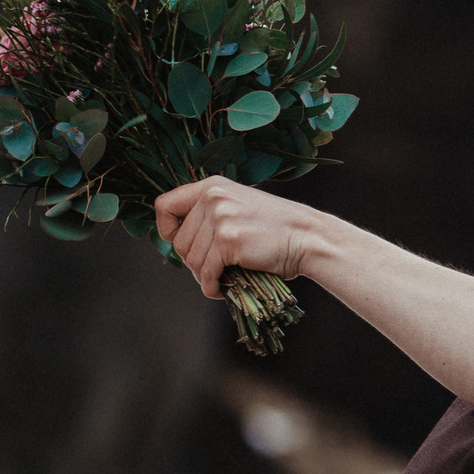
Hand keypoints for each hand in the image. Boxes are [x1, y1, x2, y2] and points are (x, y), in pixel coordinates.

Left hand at [155, 176, 322, 296]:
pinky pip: (206, 272)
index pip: (164, 206)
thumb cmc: (276, 229)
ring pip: (190, 260)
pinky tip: (223, 288)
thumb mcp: (238, 207)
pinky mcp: (228, 240)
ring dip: (204, 276)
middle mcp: (212, 197)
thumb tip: (177, 242)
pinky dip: (211, 286)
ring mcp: (220, 217)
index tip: (180, 243)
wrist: (308, 238)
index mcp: (212, 186)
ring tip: (221, 279)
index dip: (166, 230)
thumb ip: (210, 215)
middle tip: (214, 269)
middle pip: (178, 242)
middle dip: (193, 262)